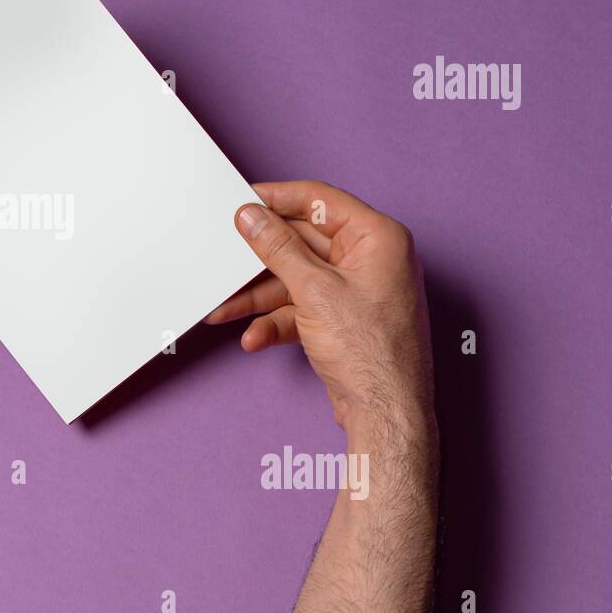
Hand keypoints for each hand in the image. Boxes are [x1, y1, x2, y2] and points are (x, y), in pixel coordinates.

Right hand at [206, 180, 433, 431]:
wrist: (386, 414)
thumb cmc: (372, 352)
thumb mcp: (313, 290)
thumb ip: (277, 248)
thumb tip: (253, 217)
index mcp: (377, 238)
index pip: (320, 202)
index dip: (278, 199)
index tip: (244, 200)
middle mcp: (370, 260)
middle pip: (303, 243)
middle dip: (261, 259)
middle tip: (227, 256)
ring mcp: (357, 291)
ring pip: (297, 279)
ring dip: (260, 297)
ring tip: (225, 308)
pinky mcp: (343, 320)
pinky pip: (302, 309)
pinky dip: (277, 322)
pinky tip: (254, 337)